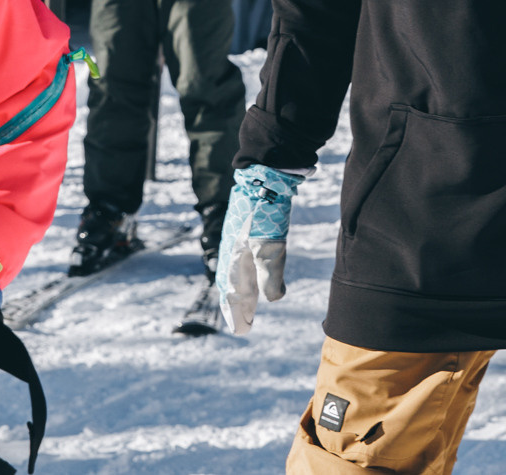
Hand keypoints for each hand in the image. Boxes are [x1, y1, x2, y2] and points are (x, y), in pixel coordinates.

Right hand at [215, 165, 301, 335]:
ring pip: (238, 271)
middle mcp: (233, 251)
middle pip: (232, 284)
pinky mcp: (248, 229)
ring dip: (244, 289)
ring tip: (249, 302)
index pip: (231, 294)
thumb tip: (274, 299)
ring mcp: (240, 239)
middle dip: (238, 305)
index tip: (240, 329)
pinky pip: (245, 258)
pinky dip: (250, 271)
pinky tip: (258, 270)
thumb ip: (270, 278)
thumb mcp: (271, 250)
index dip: (236, 312)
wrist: (265, 176)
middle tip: (243, 323)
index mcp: (233, 259)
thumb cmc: (265, 215)